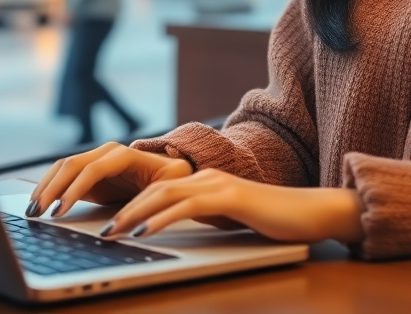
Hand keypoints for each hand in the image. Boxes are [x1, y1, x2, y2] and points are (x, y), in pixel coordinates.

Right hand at [27, 141, 192, 217]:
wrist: (169, 171)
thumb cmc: (173, 179)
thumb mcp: (172, 183)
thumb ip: (155, 194)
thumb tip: (136, 215)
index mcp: (124, 154)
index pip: (92, 170)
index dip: (74, 190)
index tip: (60, 211)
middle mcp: (106, 152)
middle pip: (72, 166)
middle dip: (52, 190)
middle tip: (37, 213)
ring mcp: (96, 158)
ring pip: (62, 167)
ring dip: (45, 187)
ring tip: (32, 210)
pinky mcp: (89, 170)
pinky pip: (63, 174)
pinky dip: (49, 186)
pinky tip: (39, 202)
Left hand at [95, 169, 364, 244]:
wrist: (312, 212)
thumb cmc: (273, 220)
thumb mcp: (228, 219)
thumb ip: (203, 217)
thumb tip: (171, 227)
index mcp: (205, 181)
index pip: (157, 188)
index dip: (128, 203)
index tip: (106, 221)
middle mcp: (207, 177)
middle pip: (153, 187)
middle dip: (122, 208)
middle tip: (99, 229)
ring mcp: (219, 184)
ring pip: (165, 194)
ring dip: (134, 214)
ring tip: (112, 233)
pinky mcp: (231, 197)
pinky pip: (187, 207)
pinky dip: (161, 219)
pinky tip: (144, 232)